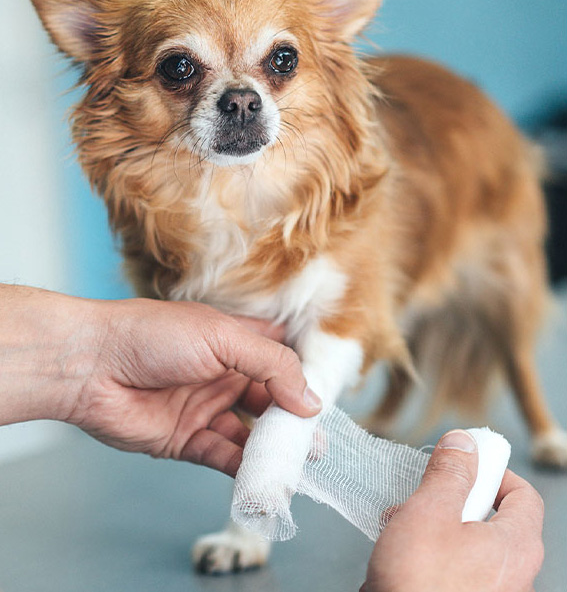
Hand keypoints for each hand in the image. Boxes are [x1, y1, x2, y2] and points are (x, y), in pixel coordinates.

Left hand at [0, 285, 320, 475]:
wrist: (90, 366)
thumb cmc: (153, 336)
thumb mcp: (223, 337)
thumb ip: (271, 366)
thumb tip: (311, 400)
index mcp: (234, 341)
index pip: (280, 358)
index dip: (302, 376)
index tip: (326, 398)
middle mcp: (224, 374)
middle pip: (270, 400)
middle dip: (293, 421)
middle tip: (316, 443)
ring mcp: (206, 408)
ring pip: (250, 433)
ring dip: (272, 450)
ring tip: (296, 466)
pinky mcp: (187, 439)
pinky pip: (224, 456)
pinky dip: (243, 469)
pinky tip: (262, 478)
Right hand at [362, 430, 543, 591]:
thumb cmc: (418, 585)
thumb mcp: (429, 511)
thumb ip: (450, 474)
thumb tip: (464, 443)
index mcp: (515, 547)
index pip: (524, 495)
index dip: (494, 471)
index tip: (466, 462)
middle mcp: (513, 577)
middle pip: (493, 519)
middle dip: (453, 500)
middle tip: (427, 496)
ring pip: (469, 546)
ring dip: (436, 527)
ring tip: (403, 527)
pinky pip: (455, 571)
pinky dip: (431, 556)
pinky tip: (401, 555)